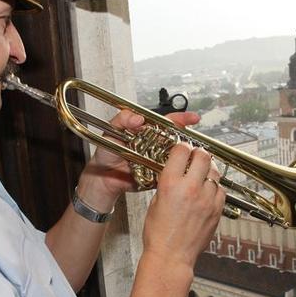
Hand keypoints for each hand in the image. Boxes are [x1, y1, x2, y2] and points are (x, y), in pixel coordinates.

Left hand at [76, 109, 200, 212]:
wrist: (102, 179)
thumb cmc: (105, 154)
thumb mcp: (111, 132)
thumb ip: (122, 119)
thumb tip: (138, 117)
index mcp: (148, 132)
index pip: (167, 122)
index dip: (181, 119)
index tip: (193, 118)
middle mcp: (156, 145)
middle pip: (177, 140)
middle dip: (187, 141)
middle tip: (190, 143)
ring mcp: (158, 160)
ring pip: (177, 157)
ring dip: (183, 158)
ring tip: (186, 158)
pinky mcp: (158, 175)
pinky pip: (170, 174)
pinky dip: (175, 173)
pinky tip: (178, 171)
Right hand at [141, 142, 225, 270]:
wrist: (171, 256)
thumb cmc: (159, 234)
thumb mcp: (155, 201)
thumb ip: (167, 183)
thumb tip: (176, 171)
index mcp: (171, 184)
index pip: (182, 150)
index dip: (182, 147)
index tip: (182, 149)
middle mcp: (191, 189)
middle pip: (203, 156)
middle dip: (198, 153)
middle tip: (195, 156)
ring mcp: (207, 199)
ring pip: (215, 172)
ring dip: (207, 170)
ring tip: (201, 174)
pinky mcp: (217, 210)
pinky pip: (220, 190)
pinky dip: (214, 187)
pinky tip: (207, 191)